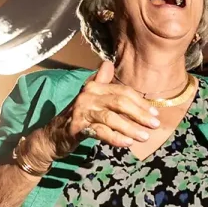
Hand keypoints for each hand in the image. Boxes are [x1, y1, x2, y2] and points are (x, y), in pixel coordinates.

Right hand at [43, 61, 160, 155]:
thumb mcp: (90, 98)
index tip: (155, 113)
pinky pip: (100, 131)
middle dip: (139, 114)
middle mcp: (87, 95)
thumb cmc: (77, 117)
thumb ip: (100, 82)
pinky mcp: (76, 127)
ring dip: (130, 128)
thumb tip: (107, 63)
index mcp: (94, 87)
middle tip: (154, 125)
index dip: (141, 102)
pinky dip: (115, 137)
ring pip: (111, 117)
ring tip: (144, 137)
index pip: (123, 91)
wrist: (52, 136)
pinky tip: (127, 143)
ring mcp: (81, 111)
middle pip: (119, 102)